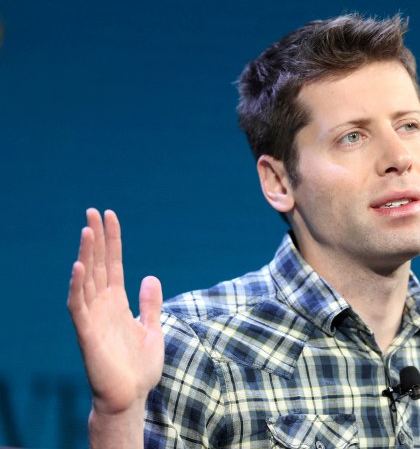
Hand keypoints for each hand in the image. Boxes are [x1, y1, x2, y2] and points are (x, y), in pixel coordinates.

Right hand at [67, 209, 163, 415]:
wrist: (131, 396)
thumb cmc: (139, 367)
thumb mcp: (152, 328)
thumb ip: (150, 303)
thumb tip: (150, 276)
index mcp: (118, 302)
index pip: (114, 264)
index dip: (113, 240)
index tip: (110, 216)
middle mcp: (103, 305)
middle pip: (99, 265)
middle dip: (97, 239)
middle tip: (93, 212)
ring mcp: (94, 318)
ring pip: (87, 280)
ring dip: (87, 256)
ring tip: (88, 231)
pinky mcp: (87, 334)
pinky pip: (78, 306)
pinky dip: (78, 287)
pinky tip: (79, 267)